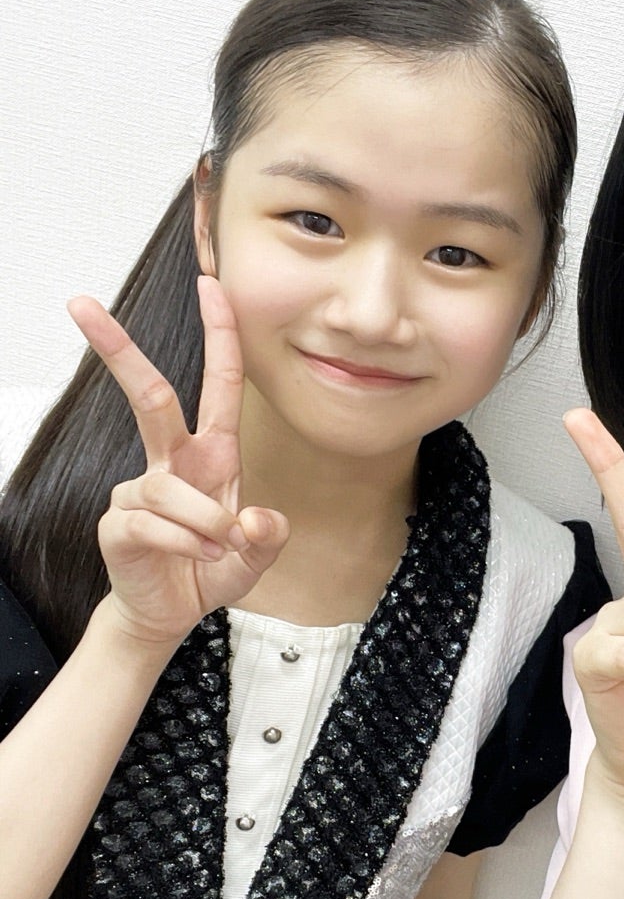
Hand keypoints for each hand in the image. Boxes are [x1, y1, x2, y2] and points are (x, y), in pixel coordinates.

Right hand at [68, 276, 288, 645]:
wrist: (168, 614)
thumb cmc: (209, 570)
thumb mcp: (256, 558)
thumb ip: (268, 539)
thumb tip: (253, 520)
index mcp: (212, 455)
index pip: (218, 384)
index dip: (218, 335)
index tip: (209, 285)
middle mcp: (172, 462)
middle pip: (149, 396)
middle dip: (119, 349)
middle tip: (81, 304)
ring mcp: (140, 490)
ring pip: (172, 489)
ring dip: (206, 523)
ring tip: (217, 549)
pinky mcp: (118, 522)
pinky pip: (157, 525)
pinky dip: (186, 545)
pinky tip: (195, 558)